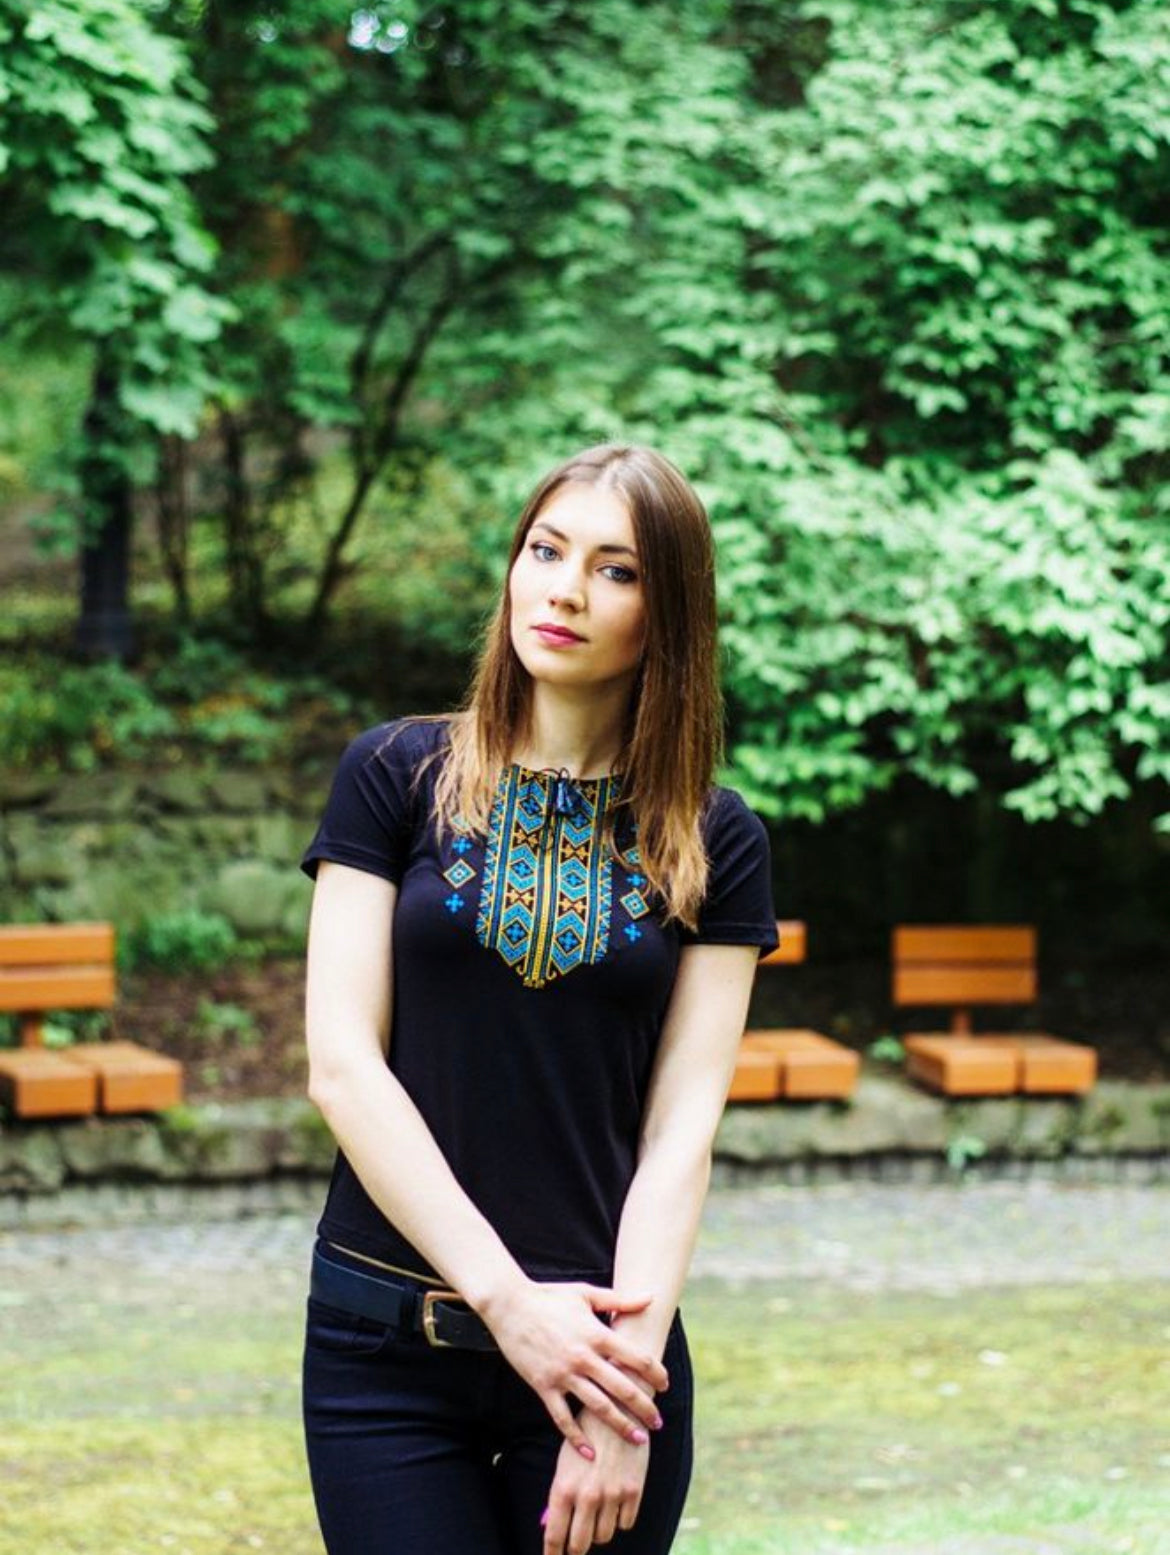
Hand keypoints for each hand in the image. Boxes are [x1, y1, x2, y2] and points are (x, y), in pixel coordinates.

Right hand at [483, 1279, 667, 1455]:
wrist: (510, 1305)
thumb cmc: (550, 1296)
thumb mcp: (586, 1293)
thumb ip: (620, 1300)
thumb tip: (650, 1298)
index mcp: (597, 1334)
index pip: (636, 1358)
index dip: (655, 1373)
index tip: (665, 1385)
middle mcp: (583, 1357)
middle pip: (622, 1388)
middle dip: (644, 1408)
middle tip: (658, 1423)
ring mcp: (563, 1374)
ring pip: (598, 1407)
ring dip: (620, 1426)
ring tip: (637, 1439)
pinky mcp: (543, 1386)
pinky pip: (562, 1418)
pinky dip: (576, 1437)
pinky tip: (589, 1452)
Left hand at [541, 1414, 649, 1554]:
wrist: (619, 1406)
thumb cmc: (586, 1433)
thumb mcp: (566, 1460)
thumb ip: (561, 1494)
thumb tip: (551, 1525)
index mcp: (564, 1488)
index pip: (554, 1536)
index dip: (552, 1554)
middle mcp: (587, 1496)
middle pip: (579, 1545)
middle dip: (575, 1548)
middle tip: (575, 1545)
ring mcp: (612, 1495)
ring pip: (603, 1536)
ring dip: (598, 1530)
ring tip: (596, 1514)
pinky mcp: (634, 1491)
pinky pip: (625, 1523)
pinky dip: (619, 1518)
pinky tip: (615, 1502)